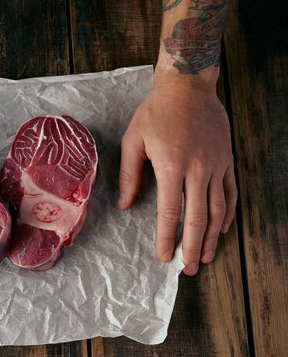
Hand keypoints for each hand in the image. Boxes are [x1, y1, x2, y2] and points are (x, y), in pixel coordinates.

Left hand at [118, 74, 236, 275]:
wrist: (187, 87)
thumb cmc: (155, 113)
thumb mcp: (133, 141)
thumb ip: (129, 176)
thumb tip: (126, 205)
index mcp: (171, 166)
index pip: (170, 212)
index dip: (167, 238)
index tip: (164, 256)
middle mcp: (197, 169)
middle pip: (197, 218)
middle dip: (191, 247)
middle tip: (188, 269)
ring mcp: (216, 165)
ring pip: (217, 210)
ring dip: (211, 237)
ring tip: (204, 257)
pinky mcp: (227, 160)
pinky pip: (230, 193)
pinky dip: (227, 215)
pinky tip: (221, 230)